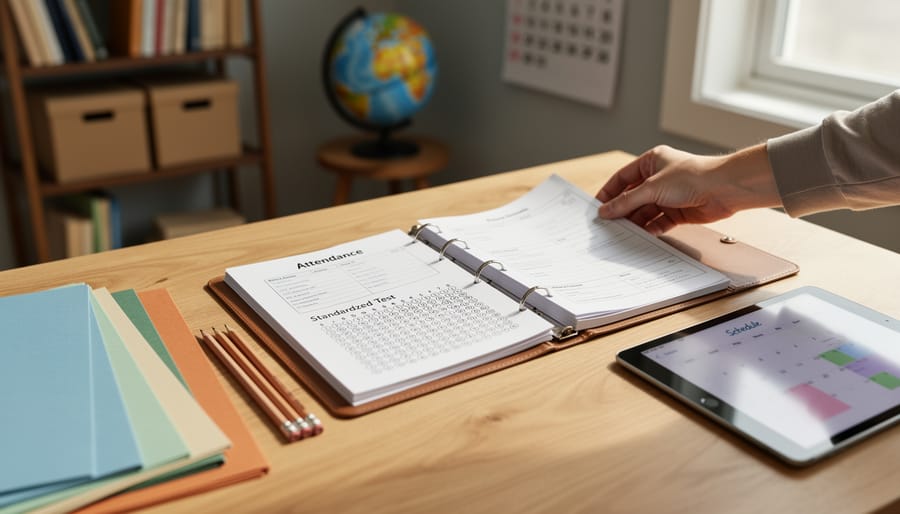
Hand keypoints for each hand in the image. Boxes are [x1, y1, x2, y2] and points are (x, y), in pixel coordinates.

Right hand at [595, 144, 780, 234]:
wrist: (725, 189)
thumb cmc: (693, 177)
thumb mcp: (652, 188)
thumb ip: (626, 201)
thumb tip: (605, 210)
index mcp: (651, 162)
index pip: (622, 178)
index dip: (608, 192)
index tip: (597, 207)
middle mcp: (659, 178)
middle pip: (632, 197)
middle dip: (621, 211)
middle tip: (607, 224)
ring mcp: (669, 195)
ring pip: (645, 211)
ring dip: (635, 222)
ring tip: (622, 233)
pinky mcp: (678, 211)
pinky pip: (658, 222)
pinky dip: (650, 228)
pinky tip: (642, 235)